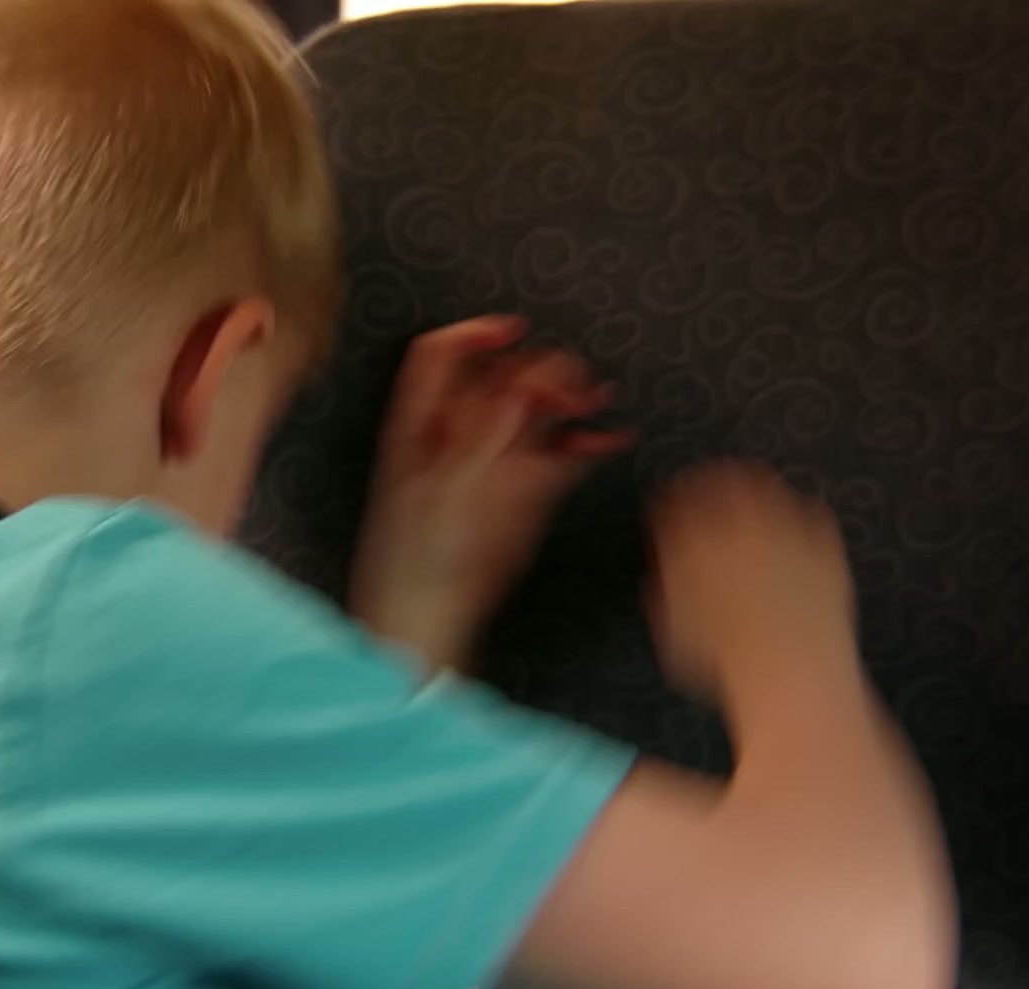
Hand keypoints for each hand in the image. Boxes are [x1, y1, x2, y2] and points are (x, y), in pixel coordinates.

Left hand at [351, 316, 629, 668]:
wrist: (426, 618)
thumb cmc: (418, 557)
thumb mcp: (450, 486)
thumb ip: (488, 430)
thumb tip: (524, 383)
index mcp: (420, 425)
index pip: (441, 354)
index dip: (477, 335)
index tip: (516, 331)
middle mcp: (456, 435)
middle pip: (498, 377)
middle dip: (538, 369)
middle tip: (571, 383)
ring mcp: (491, 462)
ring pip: (533, 412)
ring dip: (568, 399)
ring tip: (596, 398)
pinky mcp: (519, 494)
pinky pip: (558, 454)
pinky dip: (585, 441)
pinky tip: (610, 436)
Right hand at [647, 461, 857, 698]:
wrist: (789, 667)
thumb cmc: (721, 658)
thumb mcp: (671, 628)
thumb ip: (663, 590)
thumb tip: (662, 575)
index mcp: (690, 536)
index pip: (673, 499)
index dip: (670, 501)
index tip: (669, 508)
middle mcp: (736, 519)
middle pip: (719, 479)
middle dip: (710, 482)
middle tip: (708, 487)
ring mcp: (784, 523)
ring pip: (766, 485)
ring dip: (754, 487)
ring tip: (751, 501)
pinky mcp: (823, 538)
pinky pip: (810, 511)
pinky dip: (799, 513)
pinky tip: (794, 526)